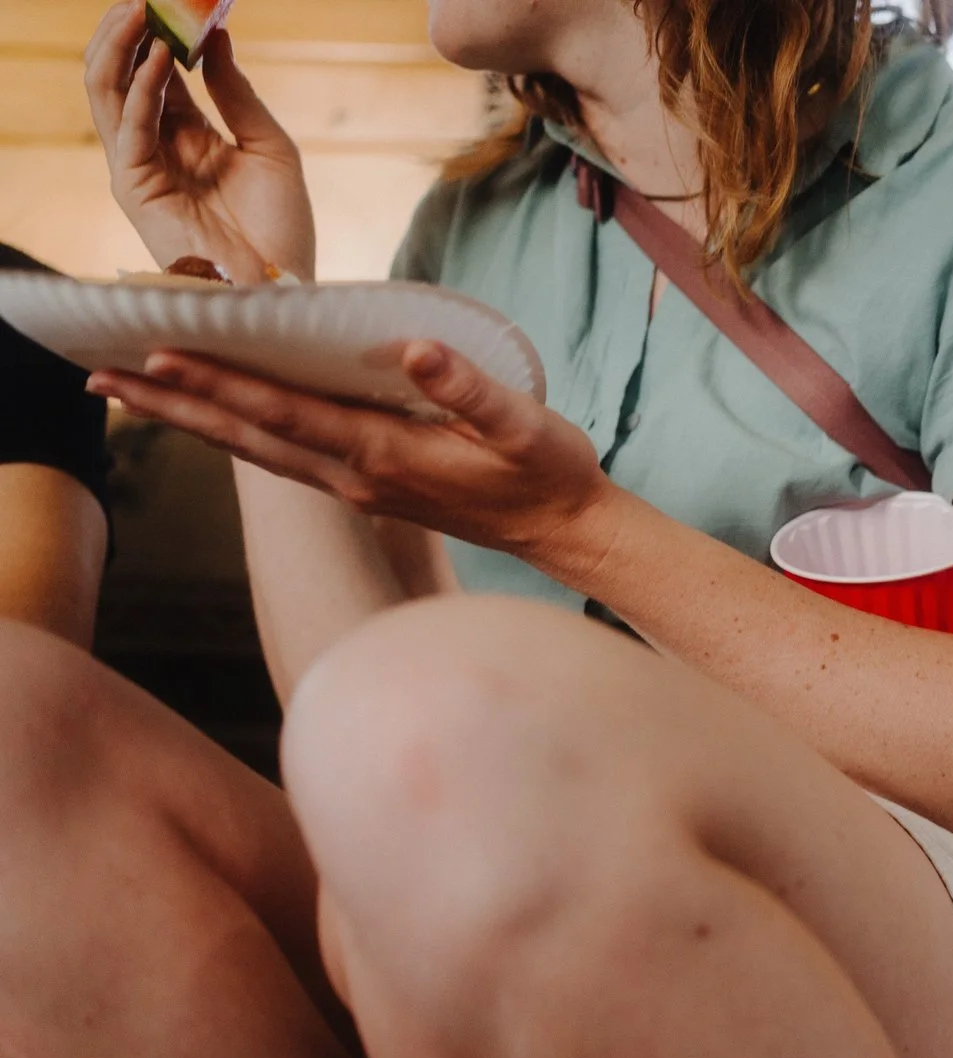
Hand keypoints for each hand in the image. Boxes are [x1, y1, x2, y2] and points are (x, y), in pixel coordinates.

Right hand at [84, 2, 314, 279]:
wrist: (282, 286)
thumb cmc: (282, 228)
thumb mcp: (271, 148)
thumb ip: (237, 94)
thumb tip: (216, 36)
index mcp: (190, 136)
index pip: (158, 72)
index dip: (161, 32)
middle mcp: (158, 147)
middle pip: (122, 76)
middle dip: (127, 31)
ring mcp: (142, 167)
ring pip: (108, 93)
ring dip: (121, 47)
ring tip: (140, 9)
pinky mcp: (135, 188)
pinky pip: (129, 127)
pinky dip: (142, 88)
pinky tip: (159, 58)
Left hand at [91, 342, 618, 579]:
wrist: (567, 532)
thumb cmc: (551, 474)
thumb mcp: (524, 425)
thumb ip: (468, 388)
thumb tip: (410, 347)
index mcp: (386, 454)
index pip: (284, 413)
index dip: (221, 382)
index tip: (162, 352)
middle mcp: (358, 477)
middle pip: (247, 437)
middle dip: (174, 405)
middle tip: (102, 379)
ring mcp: (358, 487)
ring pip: (255, 450)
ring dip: (190, 421)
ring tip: (131, 393)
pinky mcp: (367, 487)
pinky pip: (283, 458)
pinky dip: (234, 433)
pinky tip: (211, 417)